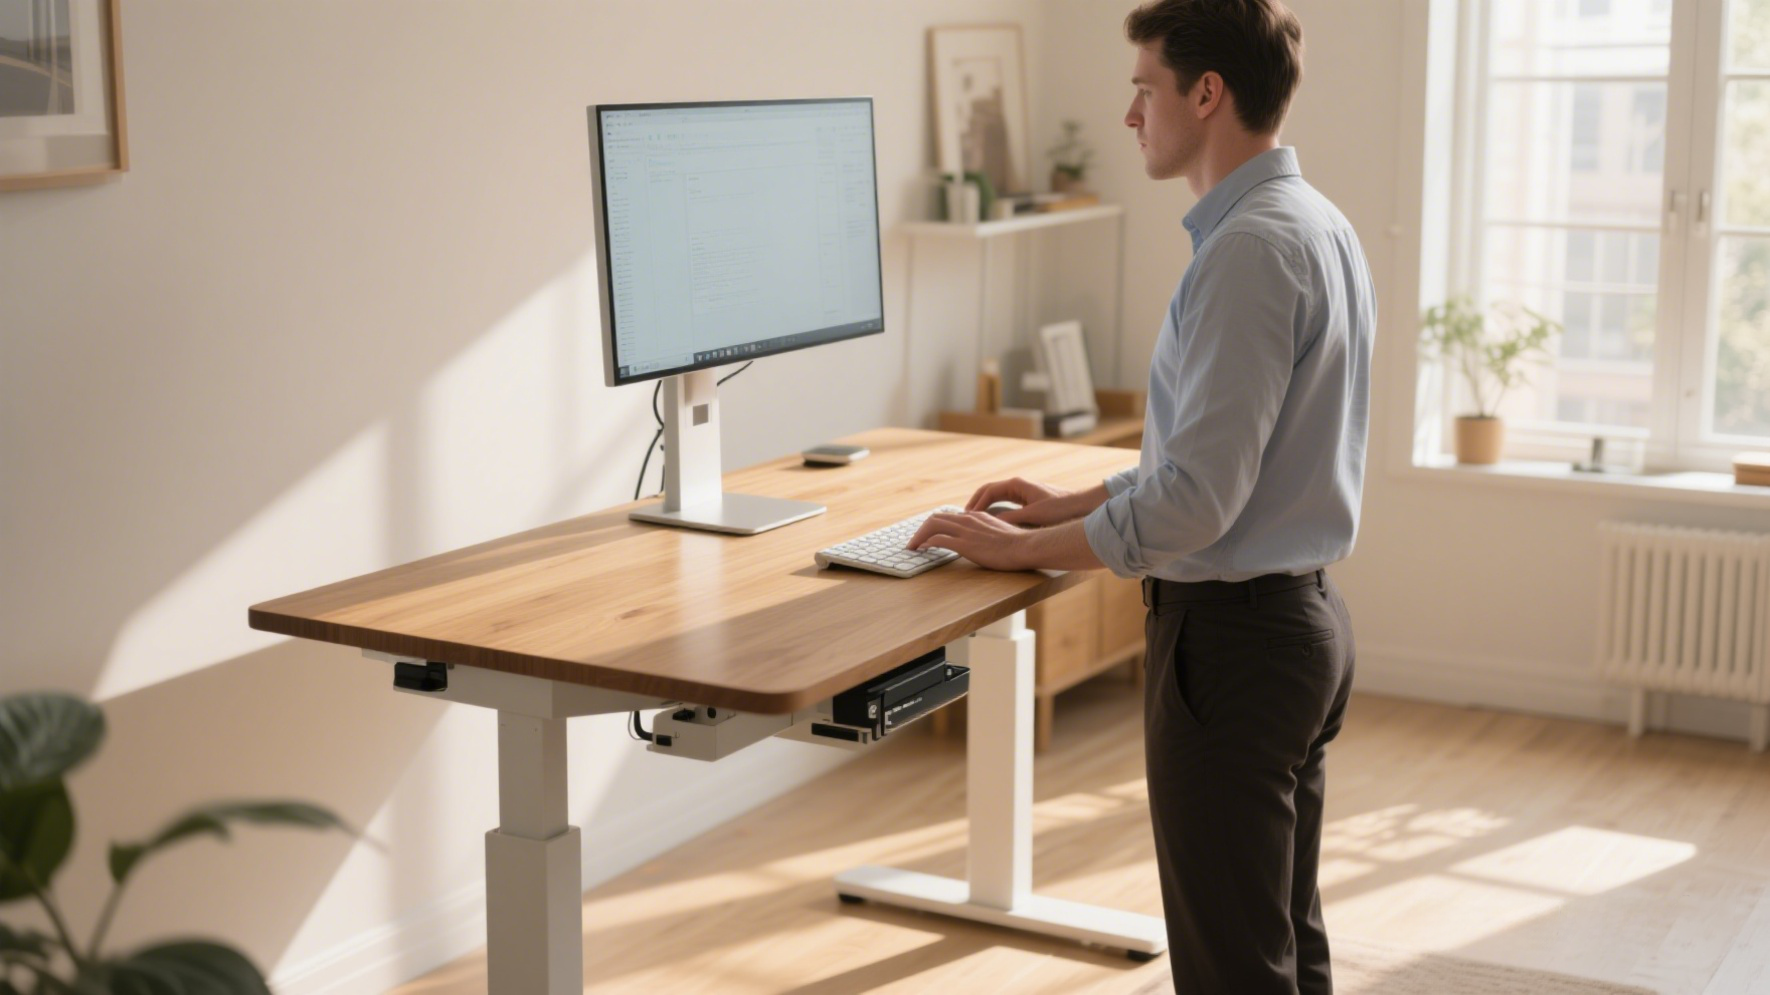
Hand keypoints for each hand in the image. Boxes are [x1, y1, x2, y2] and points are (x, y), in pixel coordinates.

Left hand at [907, 510, 1034, 570]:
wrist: (1025, 546)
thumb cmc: (1017, 543)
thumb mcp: (999, 531)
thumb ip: (986, 531)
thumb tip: (981, 539)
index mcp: (975, 516)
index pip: (948, 516)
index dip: (934, 525)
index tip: (927, 535)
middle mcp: (968, 519)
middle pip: (935, 518)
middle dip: (921, 530)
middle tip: (914, 541)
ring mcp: (965, 531)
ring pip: (932, 526)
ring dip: (919, 536)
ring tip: (912, 546)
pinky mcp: (965, 544)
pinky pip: (939, 540)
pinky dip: (926, 543)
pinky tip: (922, 550)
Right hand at [963, 477, 1076, 527]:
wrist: (1081, 506)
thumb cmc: (1060, 508)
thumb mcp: (1033, 515)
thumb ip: (1011, 518)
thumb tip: (991, 523)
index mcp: (1018, 484)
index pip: (989, 491)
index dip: (976, 503)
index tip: (967, 516)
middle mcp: (1019, 485)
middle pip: (989, 491)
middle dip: (976, 503)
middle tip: (964, 517)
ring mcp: (1023, 492)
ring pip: (997, 497)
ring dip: (985, 506)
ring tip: (974, 520)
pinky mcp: (1028, 501)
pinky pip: (1005, 503)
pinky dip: (995, 510)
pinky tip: (992, 522)